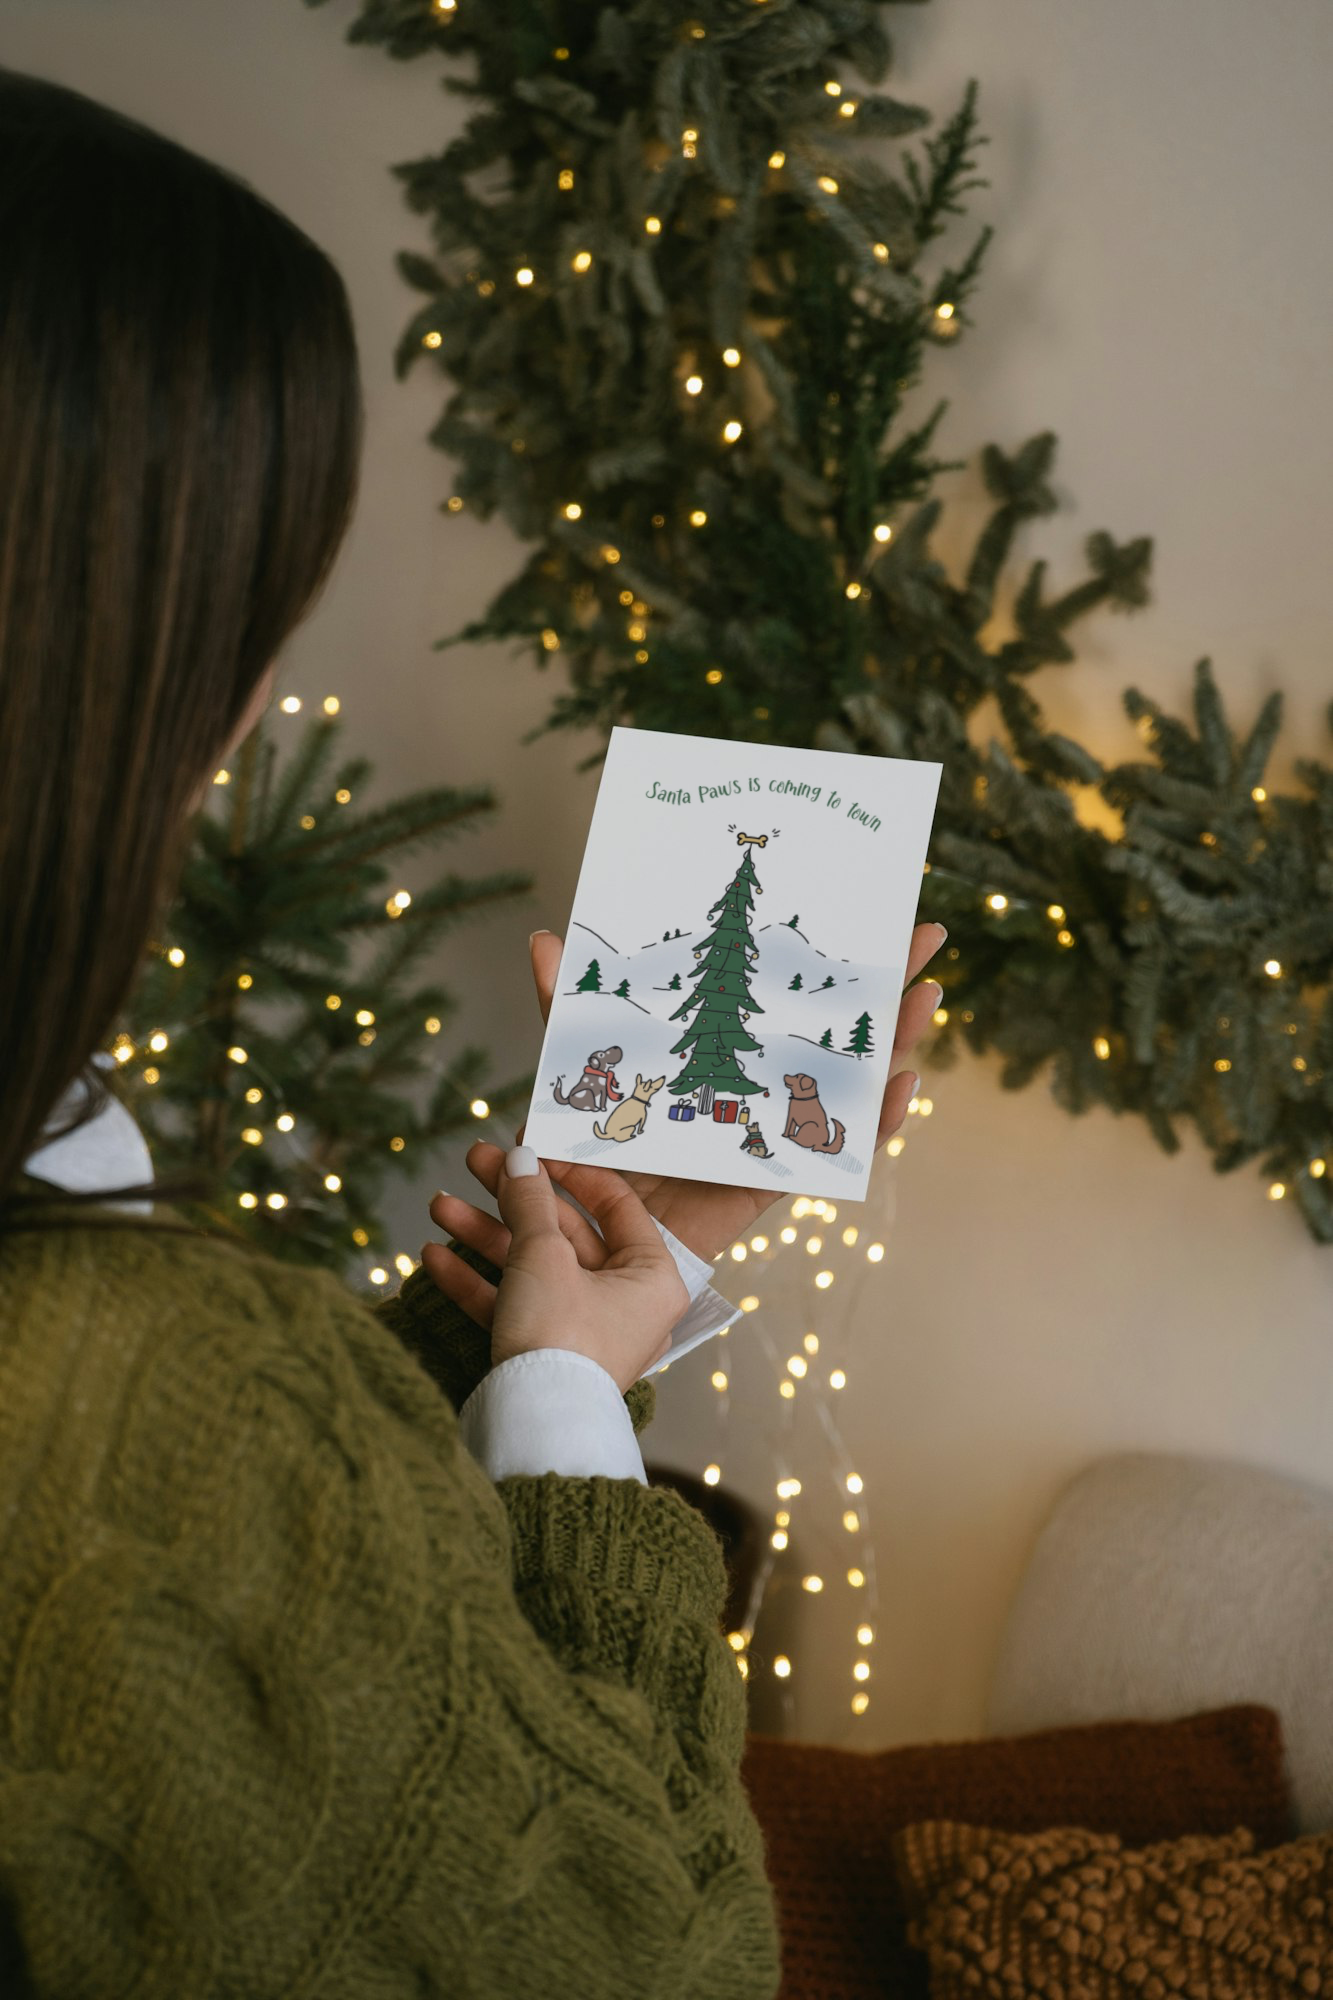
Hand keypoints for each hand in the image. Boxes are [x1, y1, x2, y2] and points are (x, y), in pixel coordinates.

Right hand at [421, 1145, 688, 1396]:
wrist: (532, 1426)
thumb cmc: (560, 1335)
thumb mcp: (544, 1255)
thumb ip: (530, 1201)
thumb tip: (521, 1158)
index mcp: (652, 1276)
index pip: (616, 1205)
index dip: (570, 1171)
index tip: (533, 1148)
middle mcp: (627, 1304)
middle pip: (564, 1235)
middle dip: (510, 1201)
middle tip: (474, 1162)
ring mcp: (585, 1332)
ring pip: (532, 1269)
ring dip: (483, 1236)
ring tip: (438, 1205)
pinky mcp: (548, 1356)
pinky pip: (517, 1308)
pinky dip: (479, 1284)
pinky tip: (434, 1258)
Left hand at [429, 920, 947, 1269]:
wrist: (577, 1242)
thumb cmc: (580, 1158)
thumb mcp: (570, 1072)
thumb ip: (564, 1012)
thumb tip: (545, 938)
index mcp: (720, 1059)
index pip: (783, 1000)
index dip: (823, 962)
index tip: (867, 911)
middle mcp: (755, 1093)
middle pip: (833, 1034)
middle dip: (882, 987)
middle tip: (926, 936)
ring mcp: (770, 1134)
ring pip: (849, 1086)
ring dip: (897, 1041)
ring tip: (927, 996)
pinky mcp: (771, 1181)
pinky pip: (833, 1155)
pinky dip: (875, 1126)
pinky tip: (902, 1088)